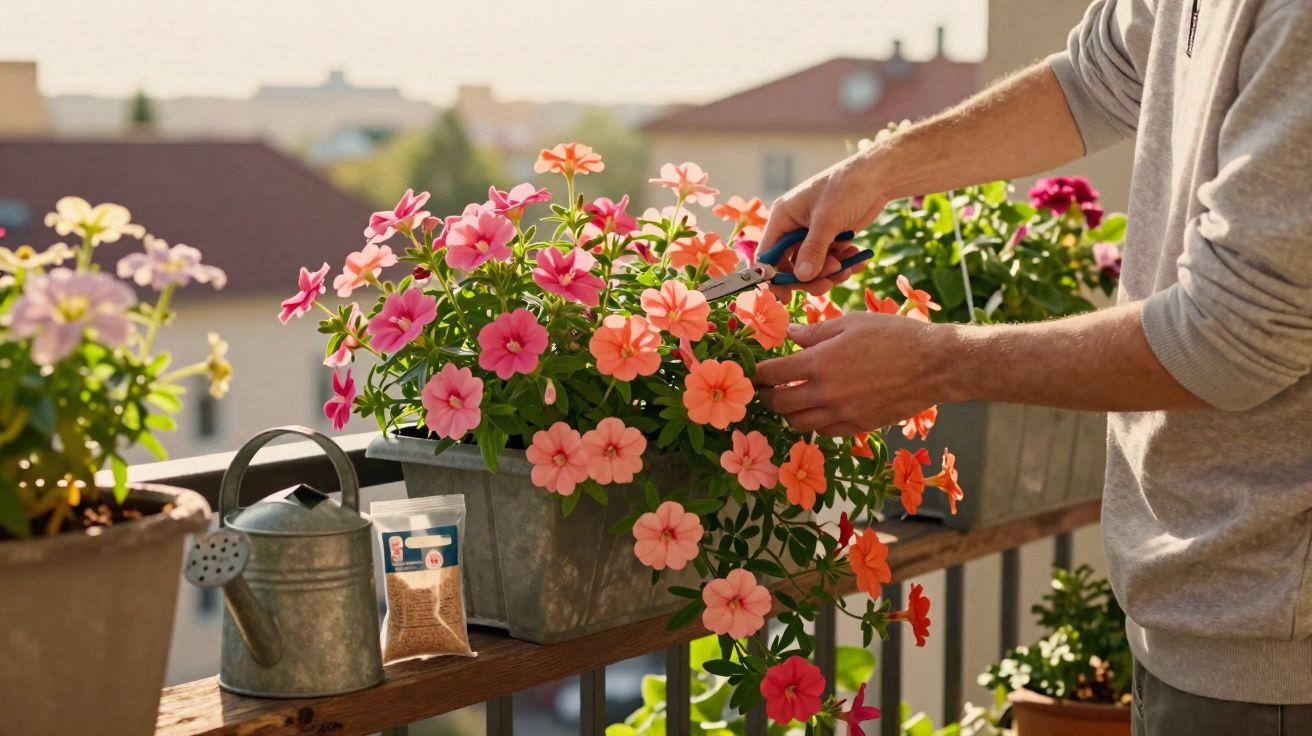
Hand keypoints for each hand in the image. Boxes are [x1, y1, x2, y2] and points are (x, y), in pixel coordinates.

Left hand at [755, 313, 953, 436]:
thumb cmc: (896, 336)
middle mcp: (827, 392)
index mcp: (821, 362)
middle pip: (779, 404)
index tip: (755, 371)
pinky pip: (825, 432)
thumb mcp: (852, 323)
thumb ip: (816, 332)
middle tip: (766, 388)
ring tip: (790, 399)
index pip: (773, 374)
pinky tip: (818, 409)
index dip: (758, 373)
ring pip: (798, 423)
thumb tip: (790, 335)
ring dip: (788, 413)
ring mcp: (843, 413)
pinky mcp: (859, 426)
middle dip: (767, 396)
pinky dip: (815, 423)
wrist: (935, 365)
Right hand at [760, 151, 887, 295]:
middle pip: (790, 266)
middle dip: (810, 276)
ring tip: (848, 265)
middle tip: (830, 281)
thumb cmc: (846, 189)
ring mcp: (811, 235)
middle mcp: (792, 228)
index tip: (786, 296)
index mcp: (782, 218)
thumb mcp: (827, 220)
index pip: (767, 254)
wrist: (877, 177)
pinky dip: (841, 265)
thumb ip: (813, 250)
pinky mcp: (829, 239)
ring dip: (829, 272)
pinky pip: (828, 261)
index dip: (773, 277)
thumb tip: (801, 278)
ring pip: (811, 267)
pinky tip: (857, 259)